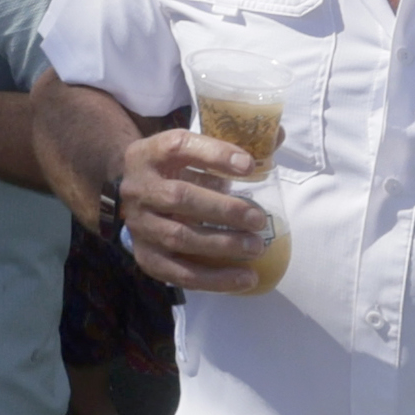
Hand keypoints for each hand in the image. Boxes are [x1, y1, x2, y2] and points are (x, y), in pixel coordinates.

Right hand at [110, 125, 276, 294]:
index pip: (178, 147)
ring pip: (178, 237)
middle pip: (178, 198)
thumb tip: (278, 135)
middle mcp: (138, 188)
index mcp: (149, 153)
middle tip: (259, 219)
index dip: (214, 154)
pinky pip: (179, 273)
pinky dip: (214, 279)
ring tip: (256, 247)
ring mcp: (138, 225)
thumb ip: (231, 144)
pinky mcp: (145, 256)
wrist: (136, 197)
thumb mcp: (193, 151)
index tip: (249, 165)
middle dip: (224, 210)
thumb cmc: (176, 171)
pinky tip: (245, 279)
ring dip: (222, 245)